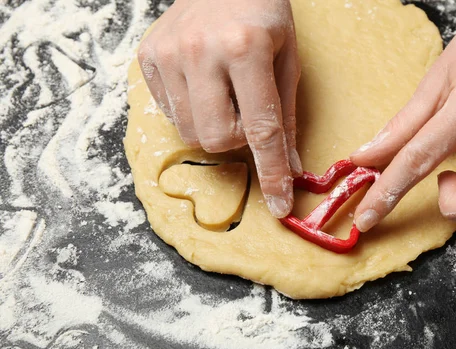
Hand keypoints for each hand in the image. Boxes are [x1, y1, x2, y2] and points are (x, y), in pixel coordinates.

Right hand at [138, 0, 301, 217]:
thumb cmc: (263, 14)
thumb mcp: (287, 59)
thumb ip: (286, 116)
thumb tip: (289, 168)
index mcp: (245, 48)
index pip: (261, 129)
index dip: (272, 173)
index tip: (279, 205)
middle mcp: (200, 51)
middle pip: (216, 139)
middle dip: (236, 139)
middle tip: (246, 110)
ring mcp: (168, 53)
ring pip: (190, 132)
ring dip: (213, 125)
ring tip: (224, 92)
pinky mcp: (148, 56)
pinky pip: (169, 112)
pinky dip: (191, 111)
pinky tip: (201, 83)